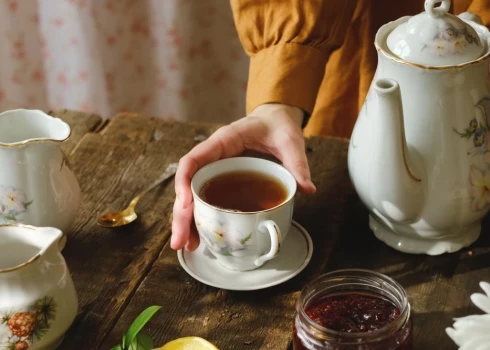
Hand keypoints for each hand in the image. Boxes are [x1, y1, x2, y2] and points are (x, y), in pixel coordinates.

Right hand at [171, 103, 316, 250]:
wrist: (276, 119)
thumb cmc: (278, 125)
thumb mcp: (289, 141)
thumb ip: (297, 163)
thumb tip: (307, 189)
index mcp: (224, 140)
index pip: (194, 159)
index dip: (185, 182)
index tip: (186, 204)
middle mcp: (213, 156)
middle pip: (188, 185)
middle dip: (182, 214)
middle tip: (180, 241)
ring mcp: (216, 168)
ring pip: (193, 195)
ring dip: (187, 220)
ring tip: (187, 245)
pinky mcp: (222, 179)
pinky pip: (206, 198)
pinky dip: (201, 217)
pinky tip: (201, 236)